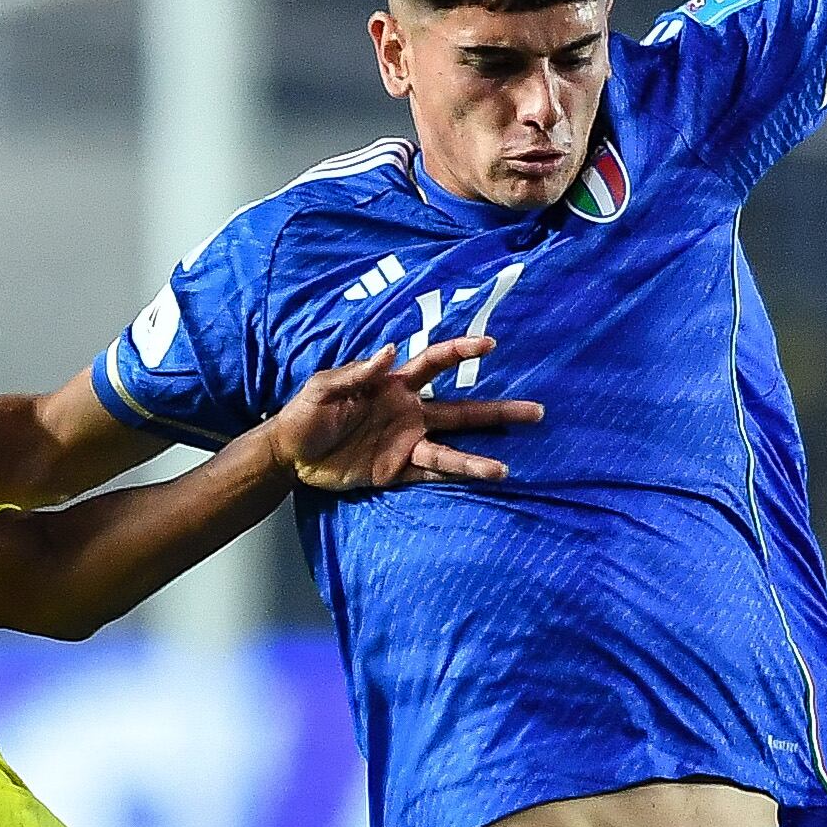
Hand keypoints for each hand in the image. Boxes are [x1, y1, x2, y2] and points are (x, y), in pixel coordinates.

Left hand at [271, 335, 540, 494]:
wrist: (290, 454)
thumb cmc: (306, 412)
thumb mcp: (324, 388)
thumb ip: (356, 373)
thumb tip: (388, 352)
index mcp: (394, 386)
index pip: (435, 364)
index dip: (460, 352)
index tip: (489, 345)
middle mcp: (410, 413)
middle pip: (461, 410)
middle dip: (497, 411)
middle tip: (536, 411)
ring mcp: (406, 443)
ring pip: (451, 449)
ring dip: (477, 458)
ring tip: (506, 468)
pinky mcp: (395, 471)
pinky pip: (429, 473)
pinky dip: (452, 476)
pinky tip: (478, 480)